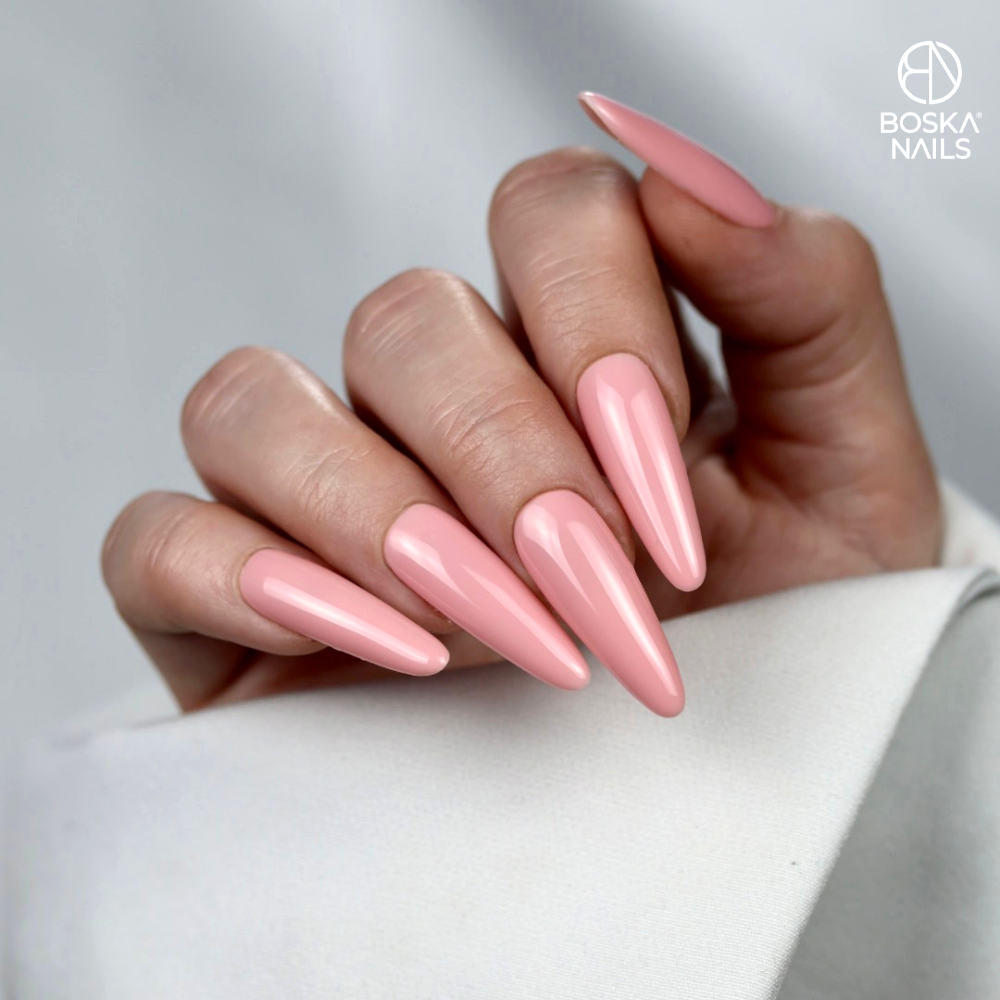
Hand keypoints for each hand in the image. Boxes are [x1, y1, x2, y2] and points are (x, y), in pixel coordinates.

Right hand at [101, 130, 940, 715]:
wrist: (705, 801)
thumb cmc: (787, 638)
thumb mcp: (844, 471)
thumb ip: (806, 299)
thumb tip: (689, 176)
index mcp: (575, 338)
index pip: (548, 212)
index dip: (601, 324)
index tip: (669, 490)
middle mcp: (437, 397)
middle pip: (404, 319)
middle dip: (506, 459)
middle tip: (595, 592)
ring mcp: (322, 491)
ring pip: (251, 403)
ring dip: (377, 513)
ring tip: (487, 629)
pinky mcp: (231, 604)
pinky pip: (161, 538)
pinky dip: (244, 577)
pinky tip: (378, 644)